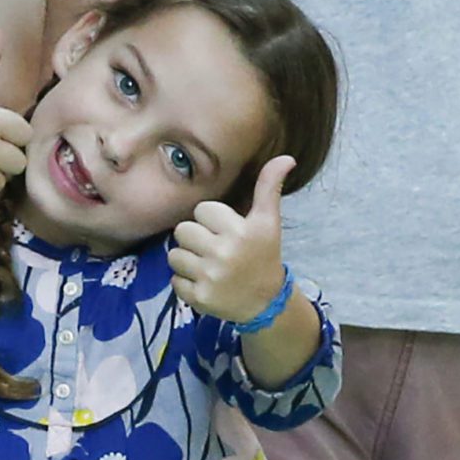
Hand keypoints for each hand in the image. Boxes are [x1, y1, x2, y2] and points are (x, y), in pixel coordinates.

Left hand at [168, 156, 295, 323]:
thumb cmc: (264, 255)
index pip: (202, 210)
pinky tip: (204, 282)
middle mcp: (224, 253)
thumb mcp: (268, 221)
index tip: (223, 231)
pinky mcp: (199, 297)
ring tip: (205, 265)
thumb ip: (269, 187)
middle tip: (211, 248)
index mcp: (240, 231)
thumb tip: (286, 157)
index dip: (210, 219)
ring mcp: (210, 277)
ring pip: (174, 255)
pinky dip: (185, 283)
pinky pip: (174, 281)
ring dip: (186, 260)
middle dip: (194, 238)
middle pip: (182, 231)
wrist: (266, 301)